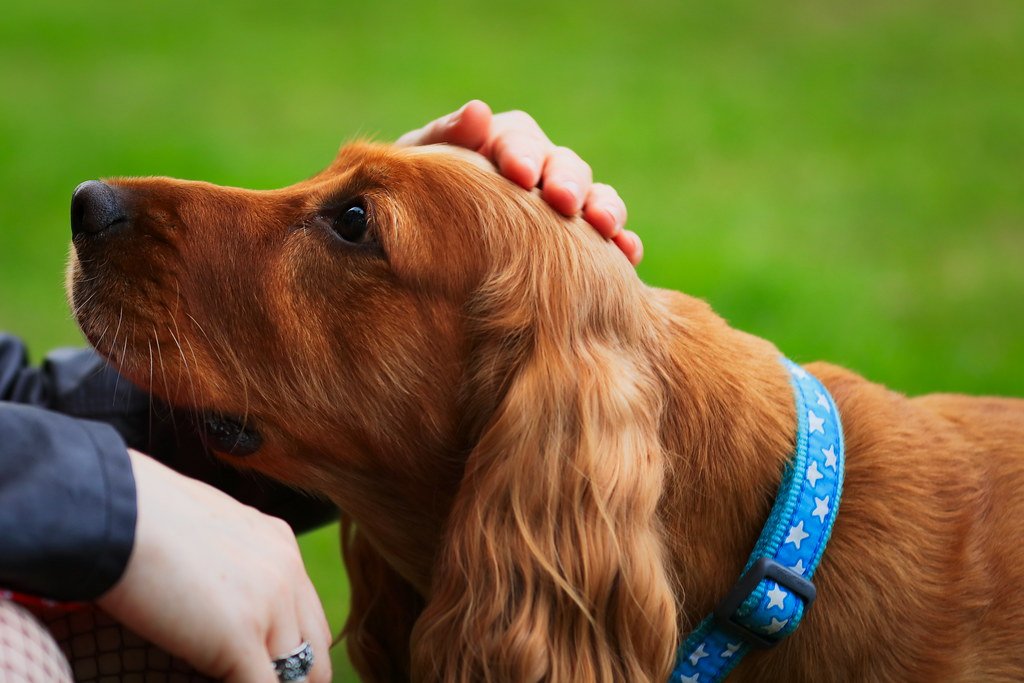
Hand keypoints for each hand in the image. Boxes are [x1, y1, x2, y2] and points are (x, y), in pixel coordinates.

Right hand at [97, 450, 331, 682]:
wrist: (111, 510)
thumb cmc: (136, 517)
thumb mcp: (205, 529)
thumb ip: (227, 561)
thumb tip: (215, 600)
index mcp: (280, 543)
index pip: (308, 617)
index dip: (290, 652)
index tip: (264, 670)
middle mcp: (286, 571)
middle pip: (314, 652)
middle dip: (290, 680)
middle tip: (253, 682)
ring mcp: (269, 604)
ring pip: (294, 676)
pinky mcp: (240, 637)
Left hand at [397, 100, 642, 264]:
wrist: (416, 257)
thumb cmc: (414, 202)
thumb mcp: (419, 170)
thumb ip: (444, 140)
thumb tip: (478, 112)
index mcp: (499, 145)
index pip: (519, 137)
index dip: (523, 153)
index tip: (520, 174)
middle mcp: (539, 172)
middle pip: (565, 165)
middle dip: (568, 181)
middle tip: (563, 202)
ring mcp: (561, 209)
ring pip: (594, 198)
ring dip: (604, 208)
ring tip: (605, 228)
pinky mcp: (580, 245)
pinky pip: (609, 241)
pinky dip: (622, 243)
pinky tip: (628, 256)